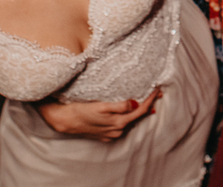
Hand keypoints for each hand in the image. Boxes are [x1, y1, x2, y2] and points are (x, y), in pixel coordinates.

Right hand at [36, 89, 160, 139]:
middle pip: (137, 116)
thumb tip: (136, 103)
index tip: (158, 89)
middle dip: (147, 104)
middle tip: (157, 92)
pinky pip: (120, 124)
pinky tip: (127, 110)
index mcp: (119, 123)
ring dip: (137, 110)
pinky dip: (127, 116)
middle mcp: (117, 130)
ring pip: (129, 120)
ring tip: (146, 99)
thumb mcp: (101, 106)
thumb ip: (119, 106)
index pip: (140, 110)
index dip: (150, 99)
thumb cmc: (81, 110)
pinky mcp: (104, 133)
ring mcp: (111, 133)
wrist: (64, 120)